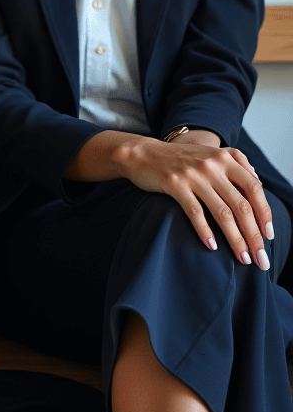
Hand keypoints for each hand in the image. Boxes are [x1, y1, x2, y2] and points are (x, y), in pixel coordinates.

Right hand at [71, 131, 273, 268]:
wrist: (143, 153)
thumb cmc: (179, 159)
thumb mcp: (209, 154)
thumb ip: (234, 163)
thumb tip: (258, 183)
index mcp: (225, 158)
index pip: (255, 189)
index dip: (265, 214)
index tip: (269, 236)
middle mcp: (212, 165)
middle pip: (242, 206)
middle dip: (254, 235)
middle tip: (261, 258)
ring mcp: (193, 174)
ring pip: (222, 212)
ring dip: (235, 239)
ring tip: (242, 257)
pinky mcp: (174, 184)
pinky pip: (195, 212)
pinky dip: (205, 231)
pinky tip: (212, 246)